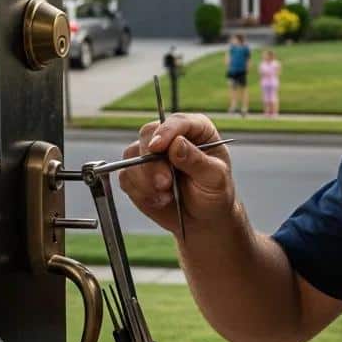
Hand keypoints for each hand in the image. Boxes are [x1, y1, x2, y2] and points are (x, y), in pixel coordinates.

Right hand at [118, 113, 236, 235]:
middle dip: (152, 161)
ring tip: (167, 196)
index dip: (166, 132)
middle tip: (164, 184)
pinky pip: (126, 176)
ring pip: (132, 156)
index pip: (177, 122)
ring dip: (145, 180)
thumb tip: (177, 143)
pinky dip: (140, 191)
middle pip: (148, 134)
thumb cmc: (215, 194)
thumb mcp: (214, 179)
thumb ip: (197, 161)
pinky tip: (159, 200)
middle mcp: (171, 137)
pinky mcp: (137, 172)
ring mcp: (151, 154)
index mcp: (196, 130)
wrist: (204, 219)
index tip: (157, 147)